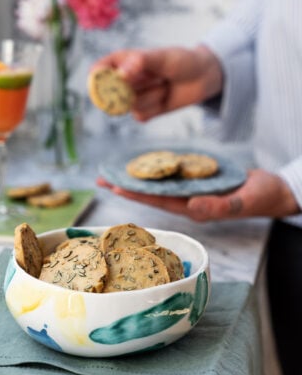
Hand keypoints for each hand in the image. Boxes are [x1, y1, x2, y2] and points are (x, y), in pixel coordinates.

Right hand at [91, 45, 222, 120]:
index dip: (97, 77)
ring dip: (151, 96)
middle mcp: (124, 80)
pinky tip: (165, 97)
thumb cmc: (181, 61)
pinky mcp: (143, 111)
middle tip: (156, 78)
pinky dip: (155, 108)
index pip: (100, 69)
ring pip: (129, 105)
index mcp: (122, 61)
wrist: (202, 77)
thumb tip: (120, 74)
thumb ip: (140, 63)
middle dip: (134, 87)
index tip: (103, 82)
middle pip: (112, 92)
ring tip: (164, 84)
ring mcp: (132, 97)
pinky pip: (140, 115)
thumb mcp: (163, 57)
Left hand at [97, 169, 299, 220]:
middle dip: (127, 187)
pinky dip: (157, 170)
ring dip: (137, 178)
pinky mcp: (198, 181)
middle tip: (101, 180)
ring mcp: (193, 191)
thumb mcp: (243, 201)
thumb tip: (192, 208)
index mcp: (195, 209)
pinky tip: (146, 165)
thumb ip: (219, 207)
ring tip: (115, 173)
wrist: (273, 190)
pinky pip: (173, 175)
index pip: (158, 202)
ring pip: (159, 184)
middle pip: (152, 194)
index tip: (113, 188)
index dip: (135, 195)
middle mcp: (189, 201)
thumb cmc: (261, 197)